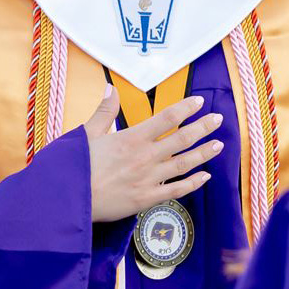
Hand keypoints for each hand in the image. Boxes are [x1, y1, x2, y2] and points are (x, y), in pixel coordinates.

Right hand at [84, 87, 221, 222]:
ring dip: (204, 153)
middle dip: (203, 127)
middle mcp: (145, 157)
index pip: (167, 118)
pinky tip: (205, 177)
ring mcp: (148, 179)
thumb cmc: (75, 167)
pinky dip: (193, 183)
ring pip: (184, 164)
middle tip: (219, 119)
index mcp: (131, 138)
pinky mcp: (146, 199)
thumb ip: (104, 111)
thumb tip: (112, 89)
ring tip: (219, 145)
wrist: (69, 200)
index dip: (186, 108)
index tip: (199, 102)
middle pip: (182, 139)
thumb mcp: (87, 134)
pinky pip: (176, 191)